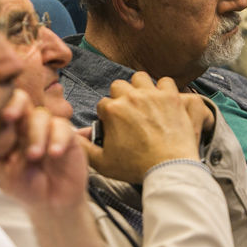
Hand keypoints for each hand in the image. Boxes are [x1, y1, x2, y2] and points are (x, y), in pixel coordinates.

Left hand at [0, 89, 88, 214]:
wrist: (53, 204)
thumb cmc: (27, 187)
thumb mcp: (4, 178)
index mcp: (10, 131)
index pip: (2, 108)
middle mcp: (28, 125)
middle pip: (22, 102)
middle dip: (16, 104)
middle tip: (9, 116)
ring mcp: (49, 129)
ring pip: (41, 116)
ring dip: (36, 134)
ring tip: (34, 156)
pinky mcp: (68, 137)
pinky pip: (63, 129)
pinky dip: (58, 139)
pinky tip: (54, 153)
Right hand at [80, 72, 209, 182]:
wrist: (168, 168)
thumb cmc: (137, 167)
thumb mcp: (102, 162)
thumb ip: (84, 147)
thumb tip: (73, 136)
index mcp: (113, 110)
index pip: (103, 103)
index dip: (107, 115)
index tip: (115, 125)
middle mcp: (132, 97)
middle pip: (119, 86)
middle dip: (121, 97)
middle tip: (128, 112)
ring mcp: (154, 95)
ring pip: (141, 78)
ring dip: (141, 88)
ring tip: (144, 102)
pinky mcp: (173, 98)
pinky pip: (166, 82)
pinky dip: (165, 90)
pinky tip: (164, 102)